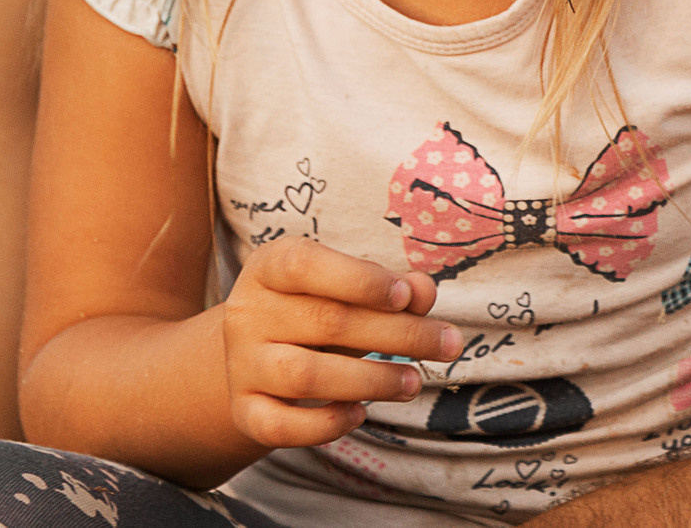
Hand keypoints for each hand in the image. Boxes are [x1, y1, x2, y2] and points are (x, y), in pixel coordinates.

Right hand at [220, 238, 464, 449]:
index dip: (360, 279)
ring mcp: (241, 364)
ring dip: (371, 380)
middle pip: (326, 323)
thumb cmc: (313, 311)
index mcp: (269, 268)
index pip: (305, 265)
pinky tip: (360, 413)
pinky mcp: (245, 410)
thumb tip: (424, 291)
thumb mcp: (345, 290)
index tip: (407, 297)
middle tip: (449, 344)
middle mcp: (248, 313)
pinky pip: (281, 426)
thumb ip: (388, 288)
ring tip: (413, 382)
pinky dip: (325, 424)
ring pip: (305, 376)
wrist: (253, 356)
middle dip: (397, 335)